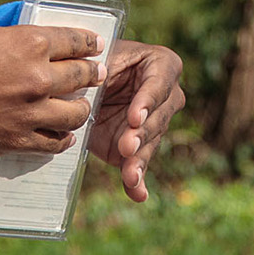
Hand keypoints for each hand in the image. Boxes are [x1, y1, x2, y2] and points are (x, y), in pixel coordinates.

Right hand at [0, 25, 104, 156]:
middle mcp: (37, 77)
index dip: (90, 44)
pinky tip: (62, 135)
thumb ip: (15, 43)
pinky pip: (54, 142)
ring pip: (75, 113)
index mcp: (29, 43)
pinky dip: (62, 138)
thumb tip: (32, 49)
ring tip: (80, 107)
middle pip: (81, 76)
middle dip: (92, 74)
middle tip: (97, 74)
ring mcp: (30, 112)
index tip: (96, 46)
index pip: (75, 42)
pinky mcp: (17, 139)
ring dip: (81, 109)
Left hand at [88, 40, 185, 201]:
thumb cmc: (97, 62)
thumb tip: (91, 90)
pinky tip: (137, 194)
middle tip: (127, 147)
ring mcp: (154, 124)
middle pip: (158, 118)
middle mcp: (167, 96)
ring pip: (149, 144)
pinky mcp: (139, 147)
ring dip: (138, 161)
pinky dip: (137, 182)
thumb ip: (100, 74)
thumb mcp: (99, 61)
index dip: (147, 102)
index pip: (159, 85)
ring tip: (130, 176)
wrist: (86, 83)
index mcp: (163, 66)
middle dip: (141, 135)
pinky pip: (139, 165)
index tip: (135, 118)